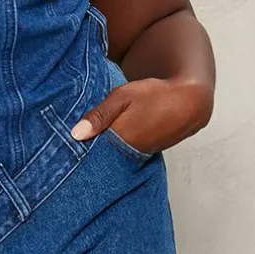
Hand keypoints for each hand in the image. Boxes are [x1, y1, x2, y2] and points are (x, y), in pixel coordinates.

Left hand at [70, 74, 213, 154]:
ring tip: (91, 145)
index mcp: (121, 139)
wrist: (189, 102)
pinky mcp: (148, 153)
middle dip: (88, 155)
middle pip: (101, 159)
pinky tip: (112, 143)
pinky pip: (126, 156)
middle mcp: (130, 153)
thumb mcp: (122, 97)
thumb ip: (99, 116)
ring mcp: (141, 155)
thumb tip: (76, 135)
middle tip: (72, 150)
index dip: (77, 152)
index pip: (91, 153)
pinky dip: (117, 151)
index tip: (64, 151)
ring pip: (114, 158)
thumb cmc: (154, 95)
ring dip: (103, 153)